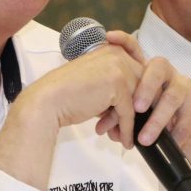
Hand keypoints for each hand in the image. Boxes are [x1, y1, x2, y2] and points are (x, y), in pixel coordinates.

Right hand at [0, 34, 146, 188]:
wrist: (48, 101)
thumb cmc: (68, 95)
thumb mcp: (96, 83)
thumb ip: (116, 86)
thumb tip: (137, 105)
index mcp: (111, 49)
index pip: (138, 66)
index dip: (142, 88)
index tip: (140, 108)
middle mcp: (117, 54)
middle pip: (142, 85)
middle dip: (136, 109)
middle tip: (124, 128)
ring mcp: (119, 68)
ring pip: (137, 101)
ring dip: (128, 121)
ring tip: (118, 136)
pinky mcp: (118, 85)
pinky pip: (129, 112)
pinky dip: (127, 129)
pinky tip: (124, 141)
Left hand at [103, 31, 190, 173]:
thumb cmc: (162, 119)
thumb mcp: (140, 114)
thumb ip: (122, 115)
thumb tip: (102, 128)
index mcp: (151, 74)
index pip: (139, 51)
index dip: (124, 42)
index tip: (109, 38)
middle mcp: (169, 75)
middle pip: (159, 68)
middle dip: (146, 86)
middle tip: (135, 107)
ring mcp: (186, 89)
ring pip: (172, 97)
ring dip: (157, 119)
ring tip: (144, 138)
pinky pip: (186, 119)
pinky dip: (175, 133)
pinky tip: (168, 143)